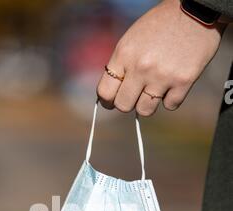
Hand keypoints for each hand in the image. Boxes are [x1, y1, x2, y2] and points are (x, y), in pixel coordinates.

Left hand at [97, 0, 225, 115]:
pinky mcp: (183, 81)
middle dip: (128, 103)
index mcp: (124, 54)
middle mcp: (141, 67)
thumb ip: (122, 65)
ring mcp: (162, 76)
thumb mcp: (132, 39)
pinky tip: (173, 85)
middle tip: (136, 95)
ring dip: (149, 103)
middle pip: (123, 106)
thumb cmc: (161, 25)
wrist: (195, 11)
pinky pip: (170, 105)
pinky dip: (171, 99)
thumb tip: (114, 93)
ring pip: (145, 110)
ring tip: (155, 88)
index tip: (112, 102)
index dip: (107, 101)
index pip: (105, 92)